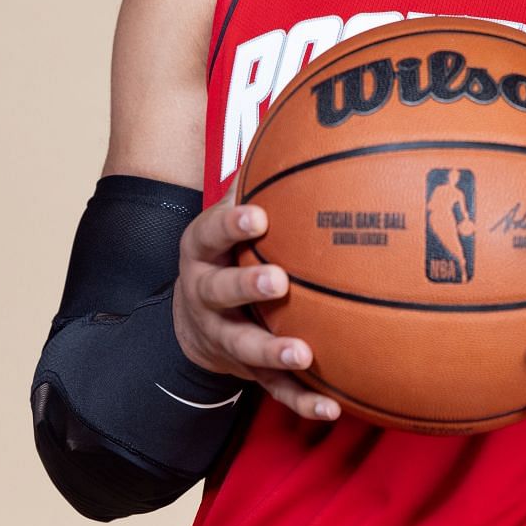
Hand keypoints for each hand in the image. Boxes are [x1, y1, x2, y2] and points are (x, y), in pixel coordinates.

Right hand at [172, 185, 340, 421]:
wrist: (191, 318)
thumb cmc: (226, 250)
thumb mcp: (229, 213)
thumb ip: (257, 178)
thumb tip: (302, 118)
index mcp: (202, 250)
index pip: (211, 231)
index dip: (232, 224)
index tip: (257, 215)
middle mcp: (205, 295)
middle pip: (219, 292)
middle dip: (246, 287)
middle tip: (277, 280)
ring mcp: (223, 337)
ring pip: (242, 347)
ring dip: (271, 352)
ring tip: (302, 353)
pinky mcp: (245, 373)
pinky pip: (273, 391)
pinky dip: (302, 400)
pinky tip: (333, 406)